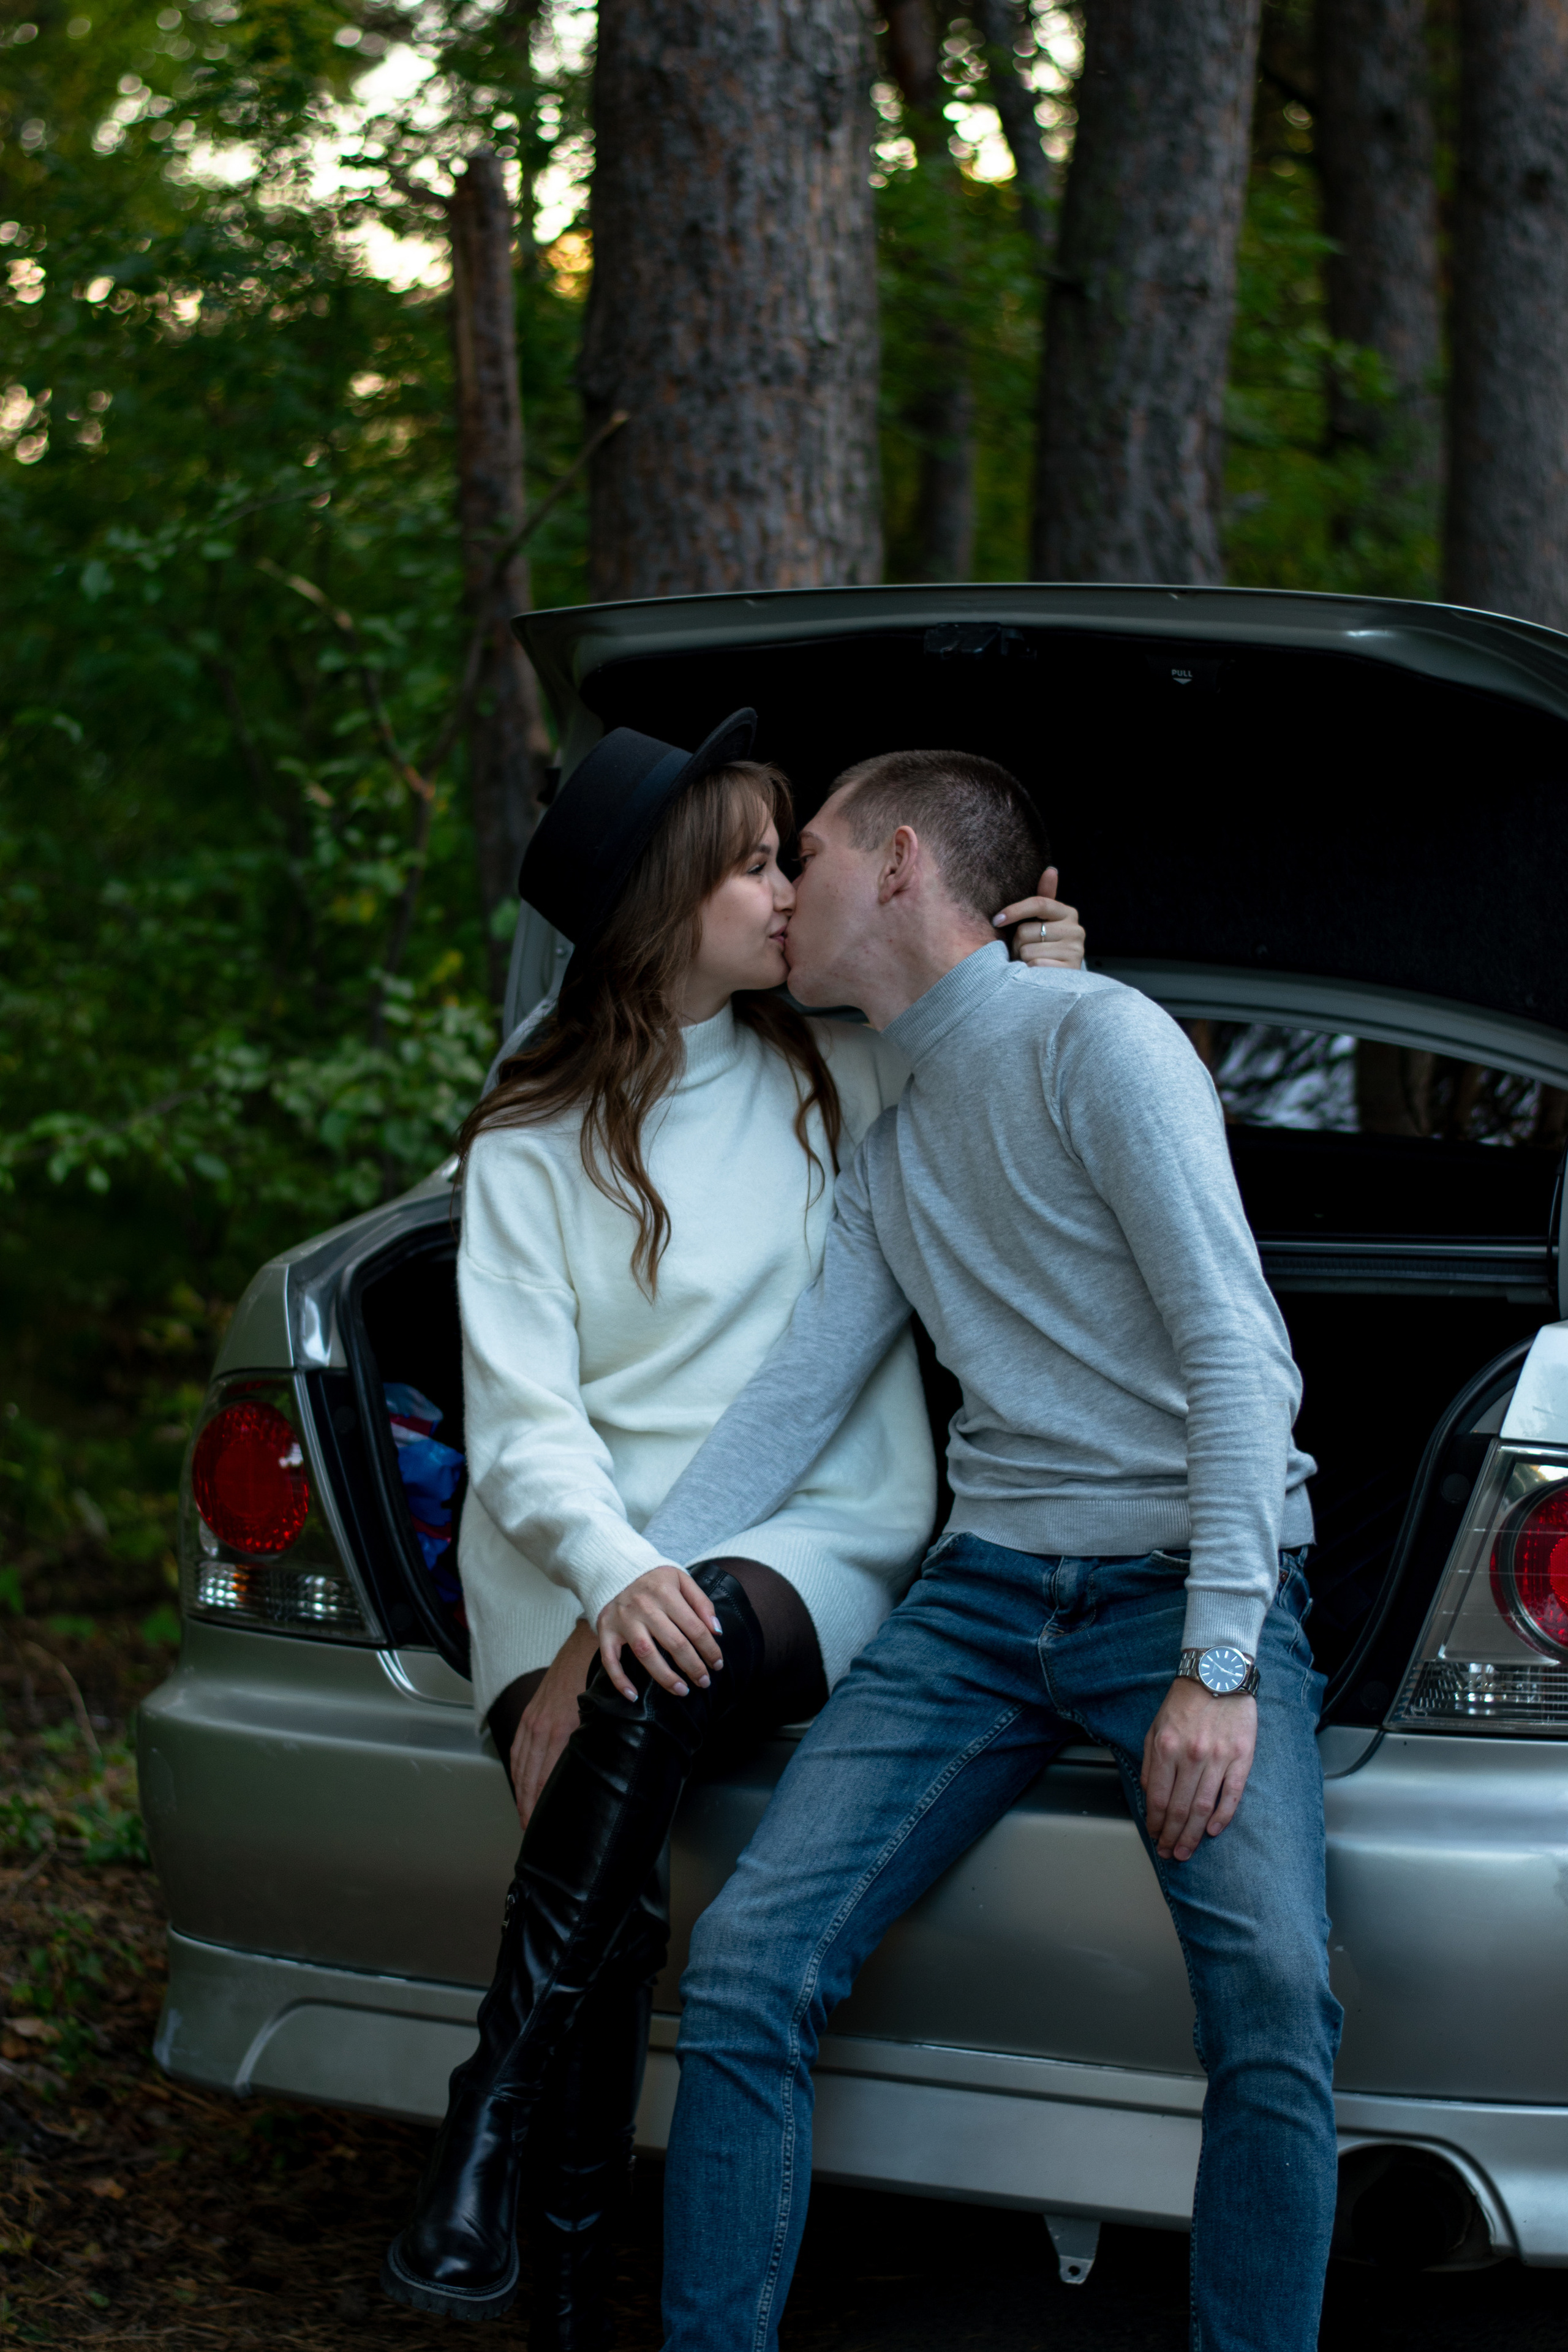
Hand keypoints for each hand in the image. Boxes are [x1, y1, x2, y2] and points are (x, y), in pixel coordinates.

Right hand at [509, 1620, 598, 1832]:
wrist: (586, 1644)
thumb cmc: (598, 1678)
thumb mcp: (601, 1713)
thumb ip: (595, 1742)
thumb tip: (602, 1770)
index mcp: (557, 1730)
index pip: (543, 1777)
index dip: (539, 1803)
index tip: (539, 1823)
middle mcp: (539, 1726)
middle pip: (528, 1774)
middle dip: (527, 1803)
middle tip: (530, 1828)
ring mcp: (532, 1719)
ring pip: (520, 1762)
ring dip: (520, 1789)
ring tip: (524, 1812)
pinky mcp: (531, 1712)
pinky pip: (518, 1746)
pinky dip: (517, 1766)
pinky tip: (520, 1779)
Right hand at [597, 1565, 724, 1701]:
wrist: (614, 1568)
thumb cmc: (653, 1578)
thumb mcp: (681, 1578)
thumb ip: (701, 1602)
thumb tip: (717, 1630)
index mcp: (665, 1592)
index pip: (694, 1627)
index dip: (709, 1649)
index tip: (718, 1664)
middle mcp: (643, 1606)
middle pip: (673, 1643)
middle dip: (693, 1666)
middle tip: (704, 1682)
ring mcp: (623, 1620)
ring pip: (646, 1654)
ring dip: (665, 1677)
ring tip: (682, 1691)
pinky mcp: (605, 1630)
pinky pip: (610, 1659)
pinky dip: (619, 1680)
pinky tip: (633, 1695)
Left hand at [994, 866, 1084, 968]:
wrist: (1060, 979)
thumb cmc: (1046, 946)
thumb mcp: (1045, 921)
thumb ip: (1045, 897)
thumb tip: (1051, 870)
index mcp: (1068, 914)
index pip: (1038, 903)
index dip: (1014, 910)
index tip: (996, 919)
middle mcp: (1075, 930)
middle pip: (1026, 930)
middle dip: (1017, 943)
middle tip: (1022, 951)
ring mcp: (1074, 951)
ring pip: (1027, 950)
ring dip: (1022, 959)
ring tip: (1029, 962)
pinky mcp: (1069, 970)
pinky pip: (1034, 965)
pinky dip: (1029, 971)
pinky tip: (1035, 972)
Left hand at [1140, 1677, 1256, 1862]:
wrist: (1217, 1676)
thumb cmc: (1183, 1704)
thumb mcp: (1155, 1728)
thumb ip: (1151, 1763)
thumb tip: (1150, 1797)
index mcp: (1166, 1748)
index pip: (1159, 1799)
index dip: (1156, 1824)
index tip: (1154, 1837)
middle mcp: (1191, 1755)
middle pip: (1180, 1809)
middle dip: (1172, 1836)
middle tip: (1169, 1854)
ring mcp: (1218, 1757)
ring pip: (1204, 1807)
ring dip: (1193, 1835)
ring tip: (1186, 1851)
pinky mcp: (1241, 1756)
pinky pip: (1232, 1794)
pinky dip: (1223, 1816)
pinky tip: (1213, 1831)